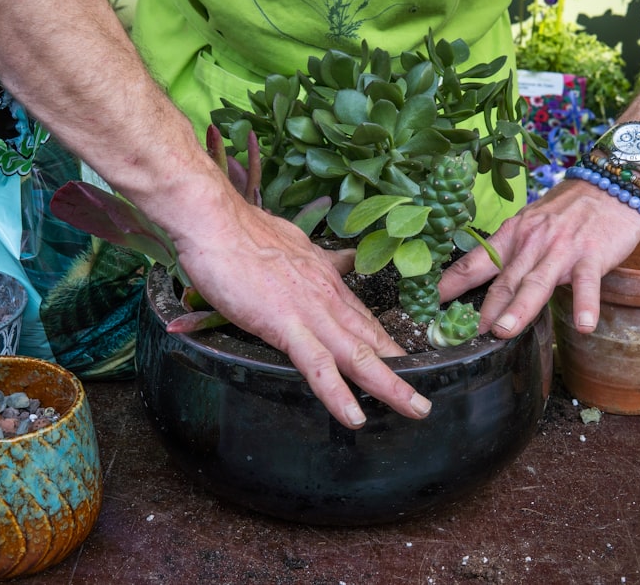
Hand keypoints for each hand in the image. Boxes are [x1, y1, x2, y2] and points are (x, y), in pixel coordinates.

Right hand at [175, 197, 430, 429]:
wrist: (216, 221)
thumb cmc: (244, 233)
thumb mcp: (294, 245)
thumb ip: (318, 259)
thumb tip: (338, 260)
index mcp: (328, 281)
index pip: (364, 318)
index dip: (386, 343)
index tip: (403, 362)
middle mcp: (328, 298)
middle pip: (372, 340)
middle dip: (401, 371)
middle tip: (423, 399)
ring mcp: (311, 313)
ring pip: (358, 356)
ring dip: (389, 386)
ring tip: (415, 410)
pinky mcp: (285, 325)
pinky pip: (317, 365)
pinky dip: (337, 393)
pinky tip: (354, 417)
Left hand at [439, 179, 639, 337]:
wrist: (609, 185)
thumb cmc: (566, 211)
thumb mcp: (529, 224)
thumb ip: (510, 252)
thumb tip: (481, 280)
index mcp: (512, 235)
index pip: (474, 262)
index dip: (451, 283)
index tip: (429, 302)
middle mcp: (532, 242)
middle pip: (505, 279)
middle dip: (486, 307)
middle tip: (469, 333)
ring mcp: (562, 250)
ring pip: (537, 283)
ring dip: (520, 308)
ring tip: (505, 332)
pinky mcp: (592, 256)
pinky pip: (587, 284)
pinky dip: (586, 304)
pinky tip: (584, 326)